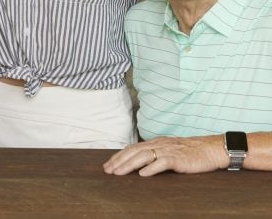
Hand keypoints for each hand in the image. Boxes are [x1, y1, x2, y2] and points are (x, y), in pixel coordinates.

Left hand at [103, 135, 228, 175]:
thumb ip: (155, 154)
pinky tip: (143, 174)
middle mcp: (158, 144)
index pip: (132, 148)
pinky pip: (162, 162)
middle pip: (133, 151)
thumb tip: (140, 164)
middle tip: (108, 171)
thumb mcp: (169, 151)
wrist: (210, 149)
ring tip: (119, 173)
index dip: (119, 156)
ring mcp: (168, 150)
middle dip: (119, 161)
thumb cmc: (190, 152)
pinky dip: (151, 168)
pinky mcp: (178, 158)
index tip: (108, 165)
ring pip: (143, 156)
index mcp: (155, 143)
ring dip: (129, 165)